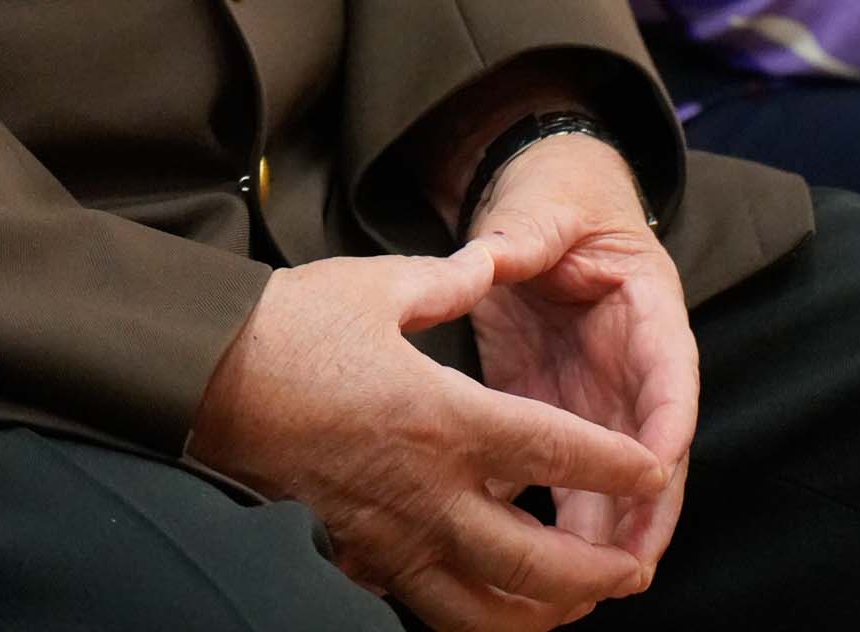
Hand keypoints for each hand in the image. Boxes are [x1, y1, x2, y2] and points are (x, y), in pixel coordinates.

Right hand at [187, 241, 667, 629]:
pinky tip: (492, 600)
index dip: (614, 466)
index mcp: (445, 417)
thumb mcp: (381, 285)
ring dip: (541, 616)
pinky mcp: (357, 559)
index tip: (652, 470)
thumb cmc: (292, 326)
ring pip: (485, 610)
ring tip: (575, 607)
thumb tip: (491, 264)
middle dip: (596, 575)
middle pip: (535, 564)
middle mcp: (428, 493)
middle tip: (632, 569)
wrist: (207, 378)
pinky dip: (475, 615)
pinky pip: (429, 606)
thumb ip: (452, 282)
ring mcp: (391, 537)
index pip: (556, 452)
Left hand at [463, 135, 695, 592]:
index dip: (668, 425)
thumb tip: (487, 255)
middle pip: (654, 447)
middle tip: (629, 567)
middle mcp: (634, 364)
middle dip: (647, 510)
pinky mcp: (557, 411)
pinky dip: (559, 522)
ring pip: (614, 477)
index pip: (673, 373)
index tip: (657, 472)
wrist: (535, 199)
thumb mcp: (545, 203)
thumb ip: (525, 232)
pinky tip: (536, 568)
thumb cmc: (555, 196)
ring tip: (588, 588)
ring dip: (606, 534)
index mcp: (648, 306)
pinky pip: (566, 474)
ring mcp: (599, 394)